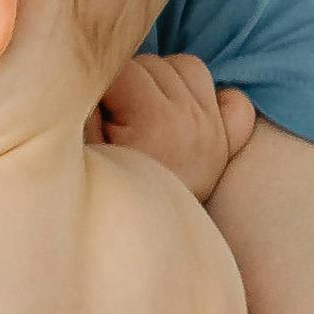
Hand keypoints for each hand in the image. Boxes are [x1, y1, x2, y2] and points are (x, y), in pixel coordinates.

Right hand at [90, 52, 257, 199]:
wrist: (142, 250)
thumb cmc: (104, 202)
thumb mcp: (82, 157)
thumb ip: (81, 112)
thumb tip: (82, 78)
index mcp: (156, 122)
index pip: (120, 67)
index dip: (94, 84)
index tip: (85, 113)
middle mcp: (192, 121)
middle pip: (151, 63)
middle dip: (123, 81)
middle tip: (106, 119)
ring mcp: (214, 131)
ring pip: (187, 68)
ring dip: (159, 80)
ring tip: (136, 112)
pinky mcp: (225, 144)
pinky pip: (232, 100)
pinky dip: (209, 98)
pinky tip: (180, 112)